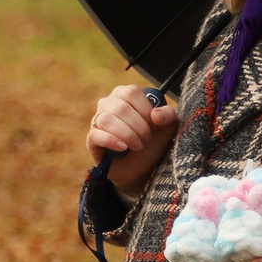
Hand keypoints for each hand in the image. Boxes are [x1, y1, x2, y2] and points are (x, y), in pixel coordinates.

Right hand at [86, 84, 179, 199]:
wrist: (143, 169)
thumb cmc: (153, 143)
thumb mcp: (167, 128)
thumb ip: (168, 115)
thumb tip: (155, 114)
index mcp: (125, 95)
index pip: (131, 92)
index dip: (145, 109)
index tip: (154, 124)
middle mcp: (108, 103)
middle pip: (120, 107)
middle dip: (138, 126)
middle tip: (146, 139)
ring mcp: (97, 121)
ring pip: (106, 119)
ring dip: (127, 135)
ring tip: (138, 146)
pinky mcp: (92, 139)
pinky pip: (95, 135)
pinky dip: (111, 141)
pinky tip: (123, 148)